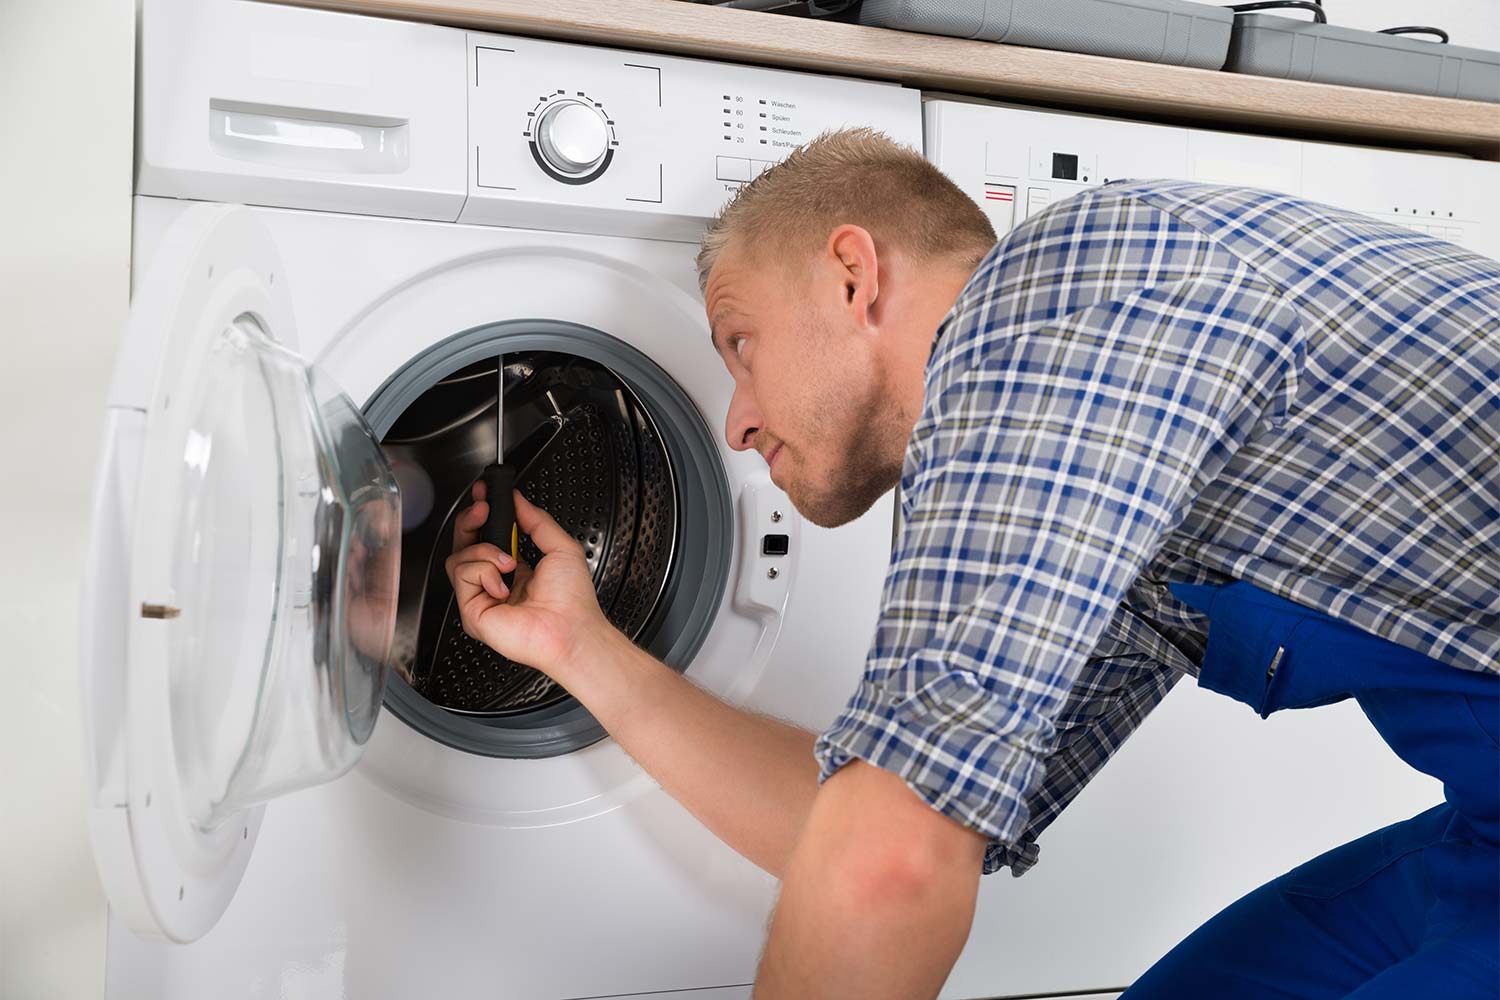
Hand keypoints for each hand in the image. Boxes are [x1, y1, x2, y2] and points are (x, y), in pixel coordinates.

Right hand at [444, 482, 612, 680]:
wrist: (572, 630)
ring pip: (459, 557)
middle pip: (464, 545)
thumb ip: (537, 521)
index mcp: (514, 570)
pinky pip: (463, 576)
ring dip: (485, 551)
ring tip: (510, 563)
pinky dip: (484, 572)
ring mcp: (482, 598)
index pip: (486, 538)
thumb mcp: (561, 547)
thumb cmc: (573, 601)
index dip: (481, 516)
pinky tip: (503, 585)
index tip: (484, 496)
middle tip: (484, 509)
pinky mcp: (472, 612)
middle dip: (471, 520)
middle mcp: (494, 583)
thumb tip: (519, 501)